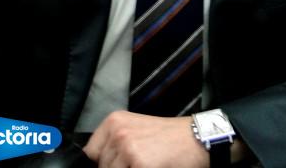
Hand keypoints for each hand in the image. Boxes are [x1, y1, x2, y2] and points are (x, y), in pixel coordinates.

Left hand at [83, 110, 208, 167]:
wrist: (196, 139)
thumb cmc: (169, 138)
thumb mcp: (136, 132)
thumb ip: (114, 145)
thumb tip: (98, 165)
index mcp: (114, 122)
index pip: (90, 154)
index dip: (101, 165)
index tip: (116, 164)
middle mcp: (118, 132)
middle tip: (139, 164)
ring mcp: (127, 148)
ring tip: (147, 166)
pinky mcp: (139, 164)